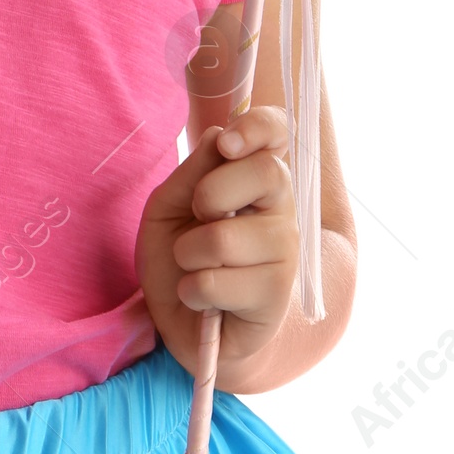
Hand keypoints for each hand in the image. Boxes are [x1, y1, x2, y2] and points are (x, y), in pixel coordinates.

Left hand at [134, 106, 298, 383]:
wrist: (183, 324)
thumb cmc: (178, 258)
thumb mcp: (168, 207)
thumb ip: (192, 173)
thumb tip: (217, 136)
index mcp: (255, 179)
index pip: (279, 134)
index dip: (259, 128)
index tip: (226, 143)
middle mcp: (281, 211)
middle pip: (268, 174)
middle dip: (211, 194)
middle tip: (197, 216)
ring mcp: (285, 254)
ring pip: (227, 237)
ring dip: (189, 254)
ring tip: (192, 267)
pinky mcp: (275, 297)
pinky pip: (218, 282)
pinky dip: (191, 290)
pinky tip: (201, 298)